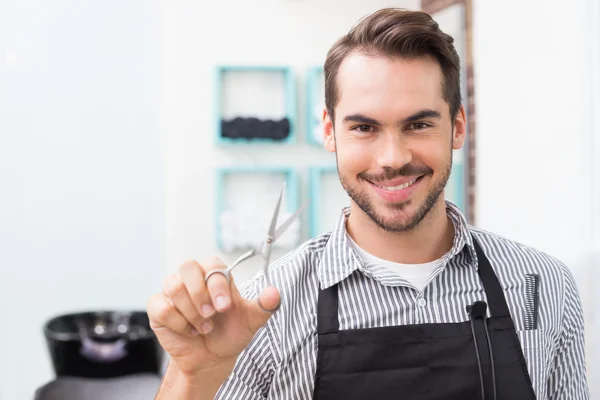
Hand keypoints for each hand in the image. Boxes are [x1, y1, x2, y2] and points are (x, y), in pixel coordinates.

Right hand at [147, 257, 280, 378]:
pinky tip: (189, 331)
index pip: (212, 265)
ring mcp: (173, 292)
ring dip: (190, 311)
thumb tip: (275, 292)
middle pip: (187, 266)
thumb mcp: (251, 321)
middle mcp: (192, 278)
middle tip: (211, 315)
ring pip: (173, 286)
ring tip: (204, 327)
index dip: (217, 285)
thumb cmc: (230, 334)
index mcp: (215, 275)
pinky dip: (177, 322)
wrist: (211, 359)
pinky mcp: (159, 308)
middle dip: (200, 294)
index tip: (225, 307)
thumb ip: (264, 306)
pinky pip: (161, 306)